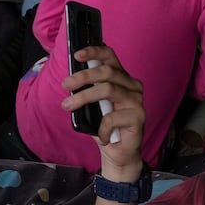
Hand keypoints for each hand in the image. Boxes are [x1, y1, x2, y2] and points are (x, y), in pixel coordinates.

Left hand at [61, 43, 144, 177]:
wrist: (118, 152)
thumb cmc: (104, 126)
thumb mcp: (91, 104)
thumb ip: (85, 90)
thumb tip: (68, 82)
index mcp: (120, 78)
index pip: (110, 57)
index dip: (94, 52)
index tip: (77, 55)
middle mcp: (131, 86)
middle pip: (107, 72)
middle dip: (83, 77)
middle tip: (65, 85)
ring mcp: (137, 100)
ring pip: (108, 89)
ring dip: (84, 97)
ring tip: (68, 106)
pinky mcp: (138, 116)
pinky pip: (113, 117)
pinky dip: (101, 128)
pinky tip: (100, 136)